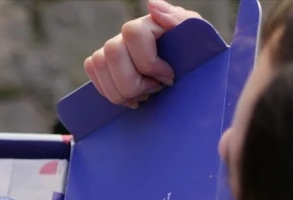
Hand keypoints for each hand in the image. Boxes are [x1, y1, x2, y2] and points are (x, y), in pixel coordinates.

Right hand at [84, 0, 199, 107]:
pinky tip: (129, 97)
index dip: (148, 62)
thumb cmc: (198, 58)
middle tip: (153, 91)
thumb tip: (151, 4)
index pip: (133, 33)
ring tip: (142, 96)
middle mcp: (129, 32)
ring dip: (119, 90)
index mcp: (153, 22)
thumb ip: (179, 20)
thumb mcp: (199, 39)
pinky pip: (93, 71)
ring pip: (98, 64)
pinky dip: (108, 90)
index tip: (168, 78)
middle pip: (111, 53)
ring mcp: (115, 47)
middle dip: (131, 82)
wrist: (193, 75)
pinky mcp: (105, 63)